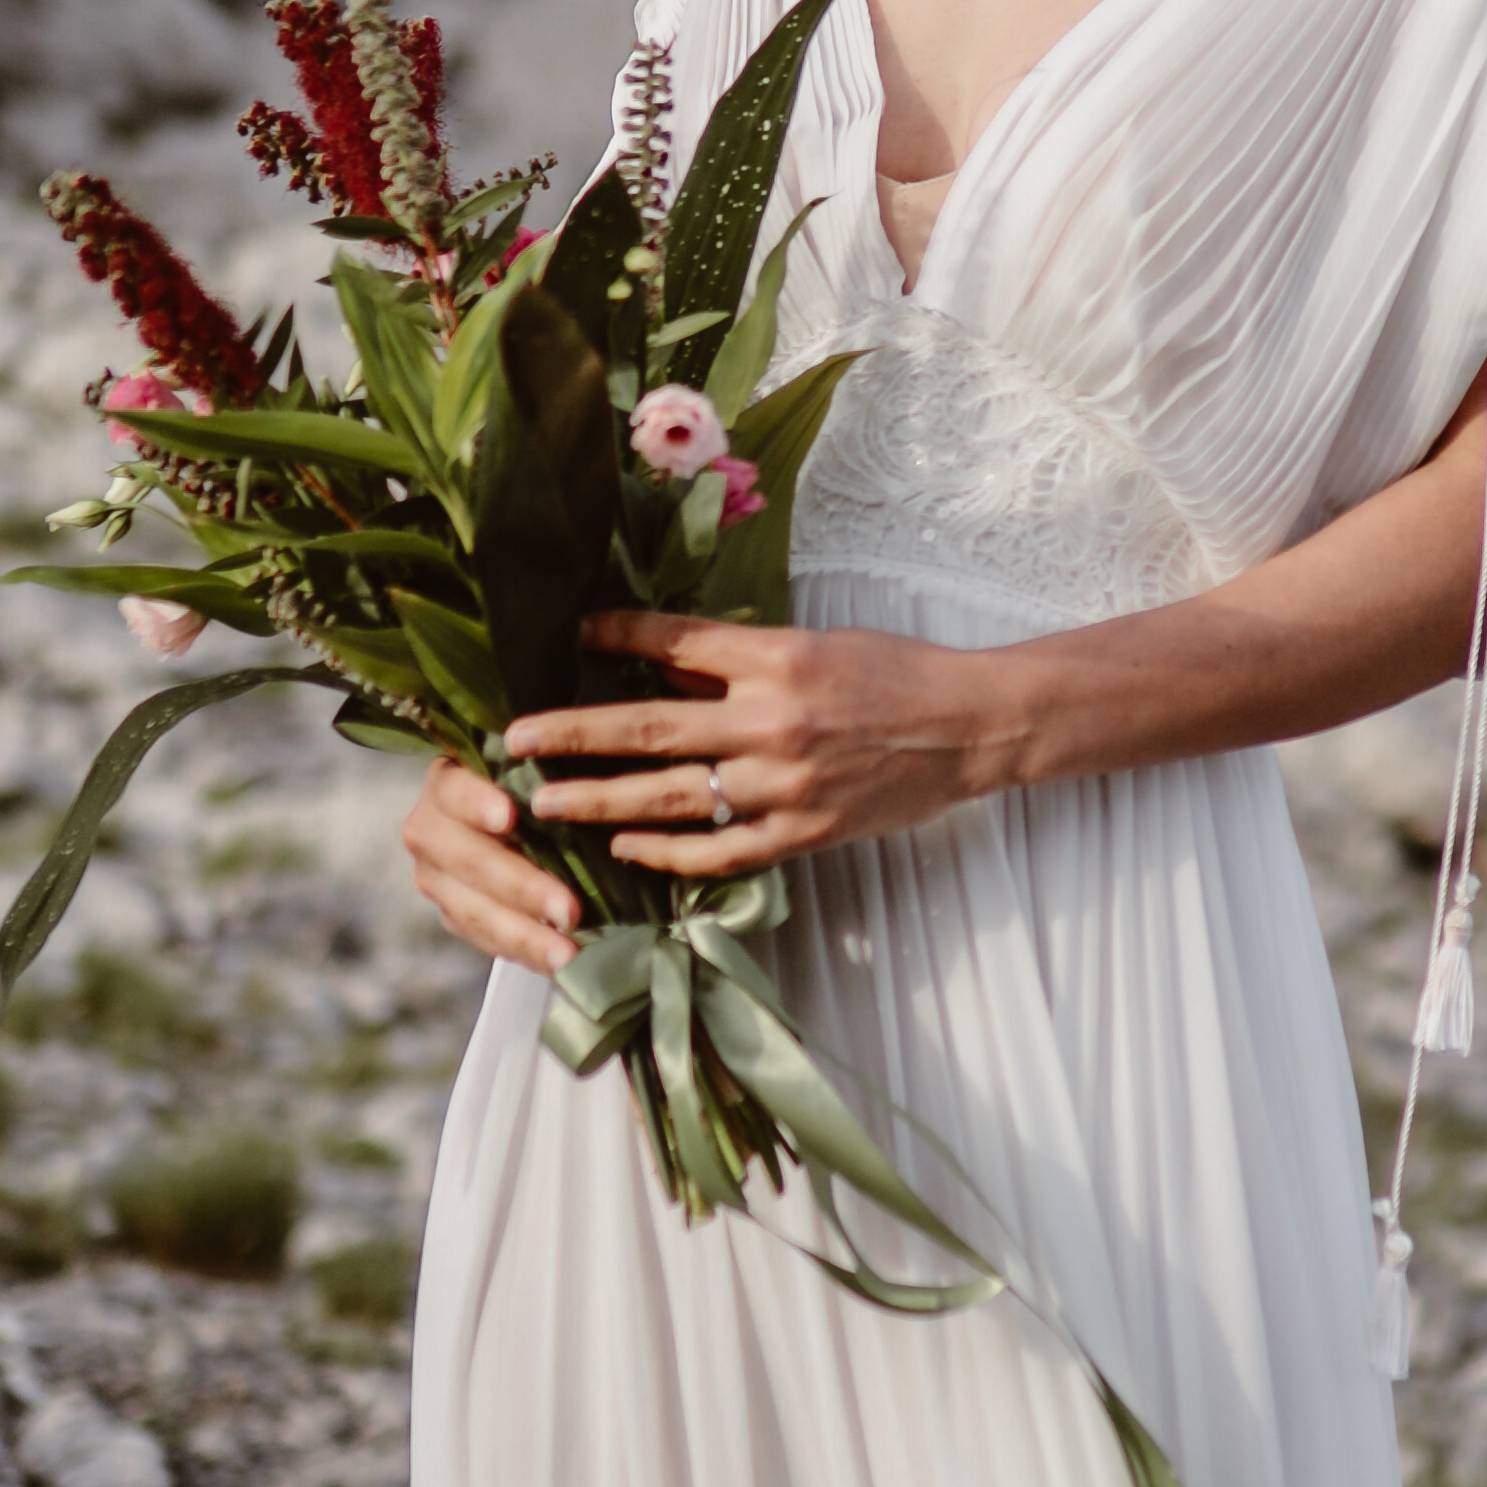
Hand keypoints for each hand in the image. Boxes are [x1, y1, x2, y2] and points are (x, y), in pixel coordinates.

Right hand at [400, 746, 582, 970]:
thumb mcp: (540, 765)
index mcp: (447, 781)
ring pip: (472, 910)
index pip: (454, 790)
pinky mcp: (450, 912)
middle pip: (467, 861)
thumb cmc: (537, 781)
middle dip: (521, 887)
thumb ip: (551, 767)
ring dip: (524, 935)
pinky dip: (521, 952)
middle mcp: (428, 828)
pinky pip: (482, 939)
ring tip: (568, 954)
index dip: (477, 803)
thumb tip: (584, 771)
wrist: (510, 817)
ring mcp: (434, 877)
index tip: (509, 816)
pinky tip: (556, 963)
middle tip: (570, 910)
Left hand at [505, 611, 1021, 872]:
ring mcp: (788, 783)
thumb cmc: (895, 673)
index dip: (618, 637)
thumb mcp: (814, 645)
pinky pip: (721, 850)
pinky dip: (668, 852)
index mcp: (777, 659)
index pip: (676, 644)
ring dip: (602, 801)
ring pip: (674, 797)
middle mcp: (774, 720)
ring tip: (546, 804)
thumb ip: (738, 661)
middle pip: (652, 729)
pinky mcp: (805, 832)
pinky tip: (625, 849)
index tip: (570, 634)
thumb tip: (659, 667)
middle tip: (517, 740)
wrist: (970, 727)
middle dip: (575, 737)